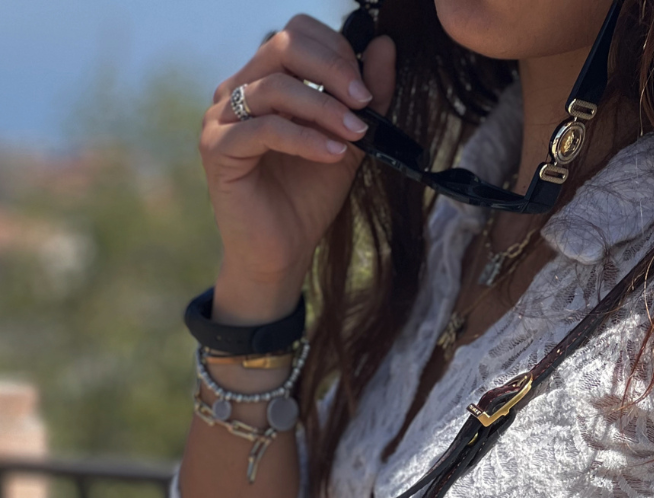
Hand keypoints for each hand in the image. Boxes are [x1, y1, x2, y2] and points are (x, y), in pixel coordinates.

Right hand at [200, 13, 395, 317]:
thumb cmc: (306, 198)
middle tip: (364, 101)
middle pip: (283, 46)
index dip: (334, 50)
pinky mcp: (216, 148)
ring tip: (355, 133)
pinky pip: (265, 129)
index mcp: (263, 80)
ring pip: (275, 87)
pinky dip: (305, 138)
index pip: (295, 34)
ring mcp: (221, 117)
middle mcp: (237, 90)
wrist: (281, 253)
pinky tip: (333, 153)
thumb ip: (367, 97)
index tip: (367, 88)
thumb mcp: (347, 141)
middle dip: (332, 69)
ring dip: (324, 108)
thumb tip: (385, 46)